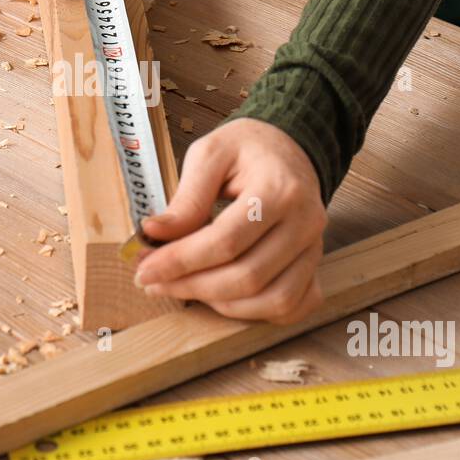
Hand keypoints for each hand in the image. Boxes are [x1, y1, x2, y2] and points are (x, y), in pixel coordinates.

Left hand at [135, 119, 326, 324]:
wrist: (288, 147)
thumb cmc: (248, 149)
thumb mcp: (210, 154)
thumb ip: (186, 198)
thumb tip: (154, 234)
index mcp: (279, 189)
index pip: (226, 241)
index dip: (181, 261)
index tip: (145, 269)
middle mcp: (305, 222)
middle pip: (248, 277)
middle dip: (193, 287)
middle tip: (155, 283)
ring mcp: (314, 247)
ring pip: (274, 299)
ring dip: (222, 305)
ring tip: (185, 288)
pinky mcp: (314, 264)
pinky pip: (294, 305)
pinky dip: (259, 312)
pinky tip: (225, 298)